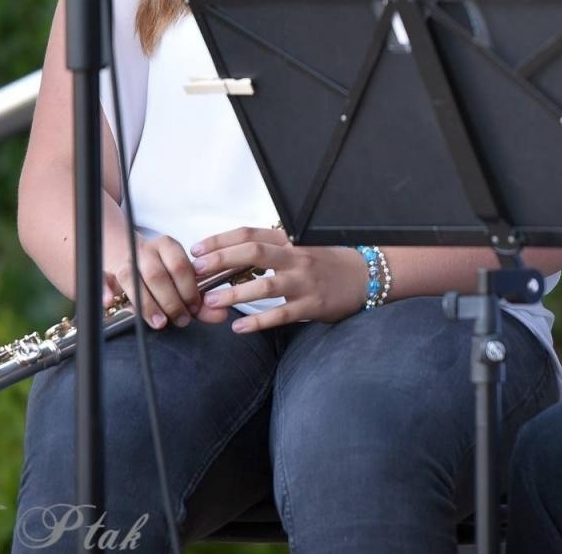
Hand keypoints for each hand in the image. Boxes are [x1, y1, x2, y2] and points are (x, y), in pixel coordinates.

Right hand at [103, 234, 201, 330]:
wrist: (123, 252)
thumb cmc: (159, 273)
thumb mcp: (180, 282)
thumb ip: (199, 300)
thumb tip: (222, 315)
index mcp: (167, 246)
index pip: (180, 265)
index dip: (188, 289)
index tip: (194, 309)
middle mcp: (145, 250)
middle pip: (157, 274)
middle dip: (171, 300)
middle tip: (180, 320)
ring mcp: (122, 260)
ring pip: (131, 277)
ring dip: (146, 303)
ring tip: (159, 322)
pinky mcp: (103, 271)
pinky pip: (100, 279)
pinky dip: (104, 291)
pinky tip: (110, 303)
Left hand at [189, 226, 369, 331]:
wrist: (366, 276)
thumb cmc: (327, 263)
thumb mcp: (300, 248)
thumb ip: (271, 250)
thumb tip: (229, 257)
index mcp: (290, 240)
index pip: (249, 234)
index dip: (220, 241)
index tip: (196, 250)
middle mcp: (296, 257)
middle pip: (253, 253)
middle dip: (221, 261)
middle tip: (196, 273)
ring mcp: (305, 281)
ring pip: (265, 285)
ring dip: (233, 294)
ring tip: (209, 303)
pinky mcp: (313, 305)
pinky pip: (281, 314)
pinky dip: (258, 321)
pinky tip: (238, 328)